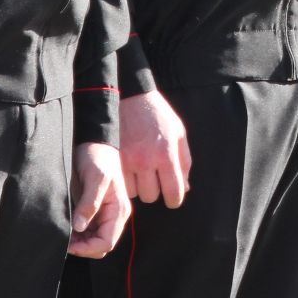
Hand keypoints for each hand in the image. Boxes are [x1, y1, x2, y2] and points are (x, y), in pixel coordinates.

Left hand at [67, 142, 130, 257]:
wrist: (95, 143)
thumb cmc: (98, 157)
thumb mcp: (95, 178)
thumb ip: (89, 203)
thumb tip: (79, 227)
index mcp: (119, 210)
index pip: (106, 242)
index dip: (88, 248)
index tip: (70, 244)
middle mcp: (114, 215)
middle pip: (101, 246)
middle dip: (83, 247)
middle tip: (64, 241)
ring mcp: (105, 214)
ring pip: (94, 240)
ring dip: (80, 243)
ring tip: (64, 234)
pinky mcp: (96, 211)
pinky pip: (89, 231)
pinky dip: (78, 235)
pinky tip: (67, 227)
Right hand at [118, 90, 190, 206]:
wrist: (130, 98)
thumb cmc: (158, 116)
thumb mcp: (178, 133)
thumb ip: (184, 161)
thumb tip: (184, 188)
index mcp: (166, 154)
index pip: (173, 192)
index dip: (175, 199)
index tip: (172, 198)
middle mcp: (146, 160)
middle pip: (151, 196)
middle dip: (155, 190)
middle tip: (154, 177)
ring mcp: (127, 161)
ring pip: (134, 193)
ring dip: (139, 186)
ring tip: (140, 171)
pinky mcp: (113, 160)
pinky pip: (121, 184)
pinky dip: (126, 182)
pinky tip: (130, 170)